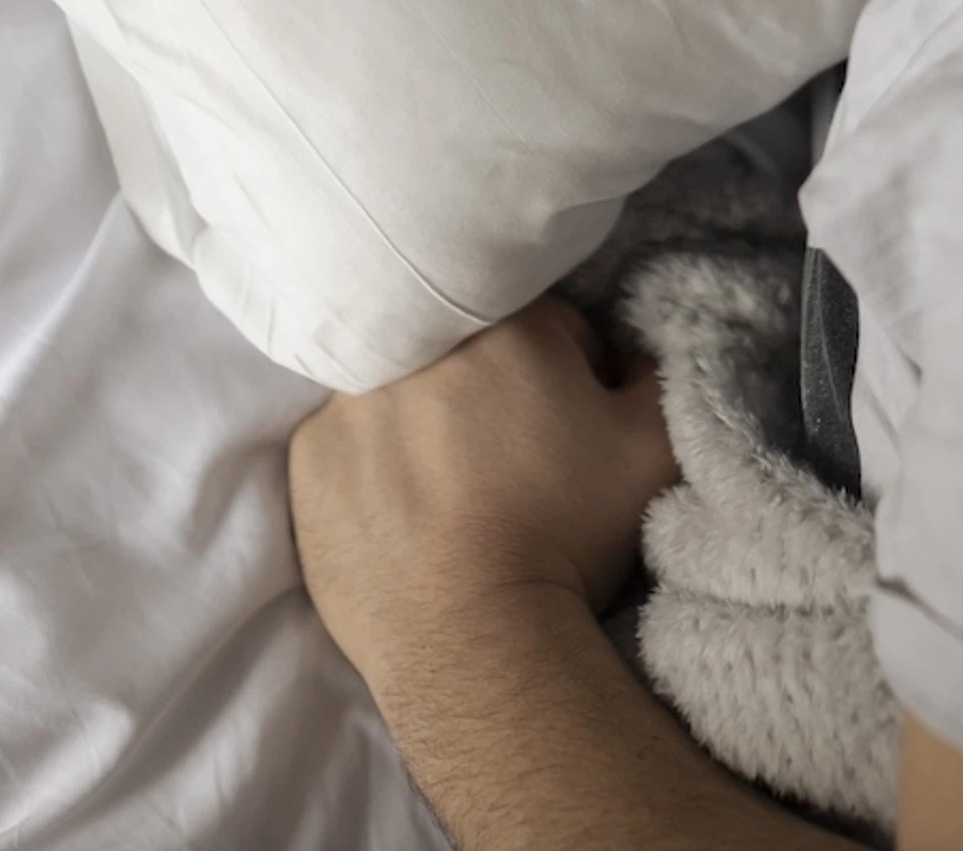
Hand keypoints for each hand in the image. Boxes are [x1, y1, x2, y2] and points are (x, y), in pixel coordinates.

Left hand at [289, 300, 678, 693]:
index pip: (551, 328)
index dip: (571, 380)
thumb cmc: (567, 536)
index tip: (570, 433)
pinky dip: (375, 467)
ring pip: (405, 392)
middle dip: (494, 394)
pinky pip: (351, 442)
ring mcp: (348, 399)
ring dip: (429, 424)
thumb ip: (655, 373)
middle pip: (471, 352)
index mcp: (507, 323)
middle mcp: (416, 344)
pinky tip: (407, 517)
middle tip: (515, 467)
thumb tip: (626, 354)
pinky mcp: (307, 456)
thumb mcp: (654, 448)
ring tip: (457, 496)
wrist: (473, 640)